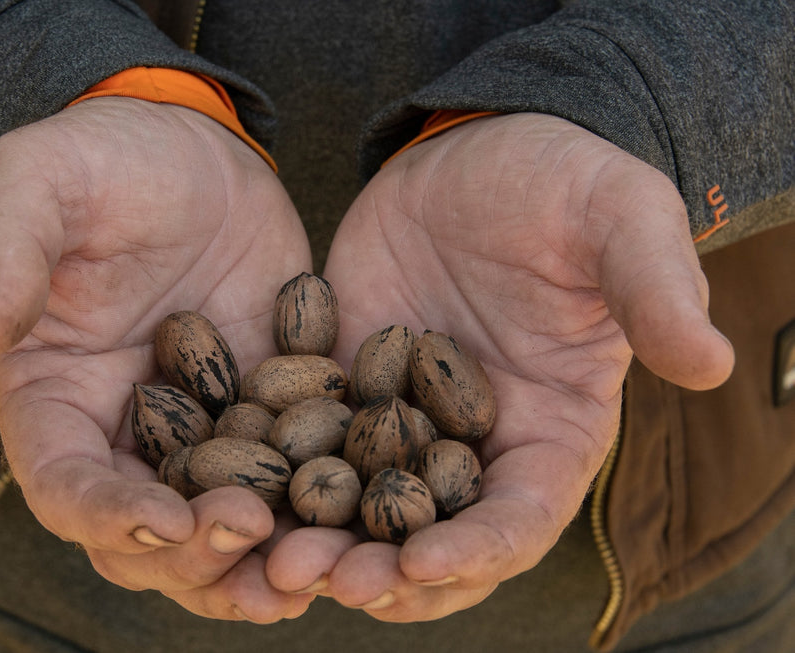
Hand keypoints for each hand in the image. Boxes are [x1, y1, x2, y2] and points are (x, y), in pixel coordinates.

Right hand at [0, 97, 312, 620]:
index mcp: (54, 397)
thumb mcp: (37, 180)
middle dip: (192, 552)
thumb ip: (7, 246)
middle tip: (246, 535)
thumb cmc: (98, 161)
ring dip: (254, 561)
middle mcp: (123, 431)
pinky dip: (313, 510)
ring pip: (217, 524)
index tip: (158, 521)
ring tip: (303, 574)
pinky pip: (288, 473)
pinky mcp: (267, 408)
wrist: (189, 149)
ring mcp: (201, 428)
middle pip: (144, 531)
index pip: (63, 482)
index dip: (103, 515)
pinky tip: (353, 528)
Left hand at [265, 112, 733, 618]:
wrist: (477, 150)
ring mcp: (400, 418)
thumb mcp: (619, 219)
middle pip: (432, 533)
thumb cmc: (563, 182)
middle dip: (387, 571)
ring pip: (360, 506)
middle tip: (334, 583)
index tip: (425, 565)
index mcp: (549, 428)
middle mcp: (472, 442)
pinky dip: (276, 475)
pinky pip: (305, 440)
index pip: (521, 515)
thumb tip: (711, 363)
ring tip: (276, 559)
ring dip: (322, 542)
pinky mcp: (341, 382)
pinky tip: (232, 491)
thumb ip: (654, 290)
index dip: (478, 549)